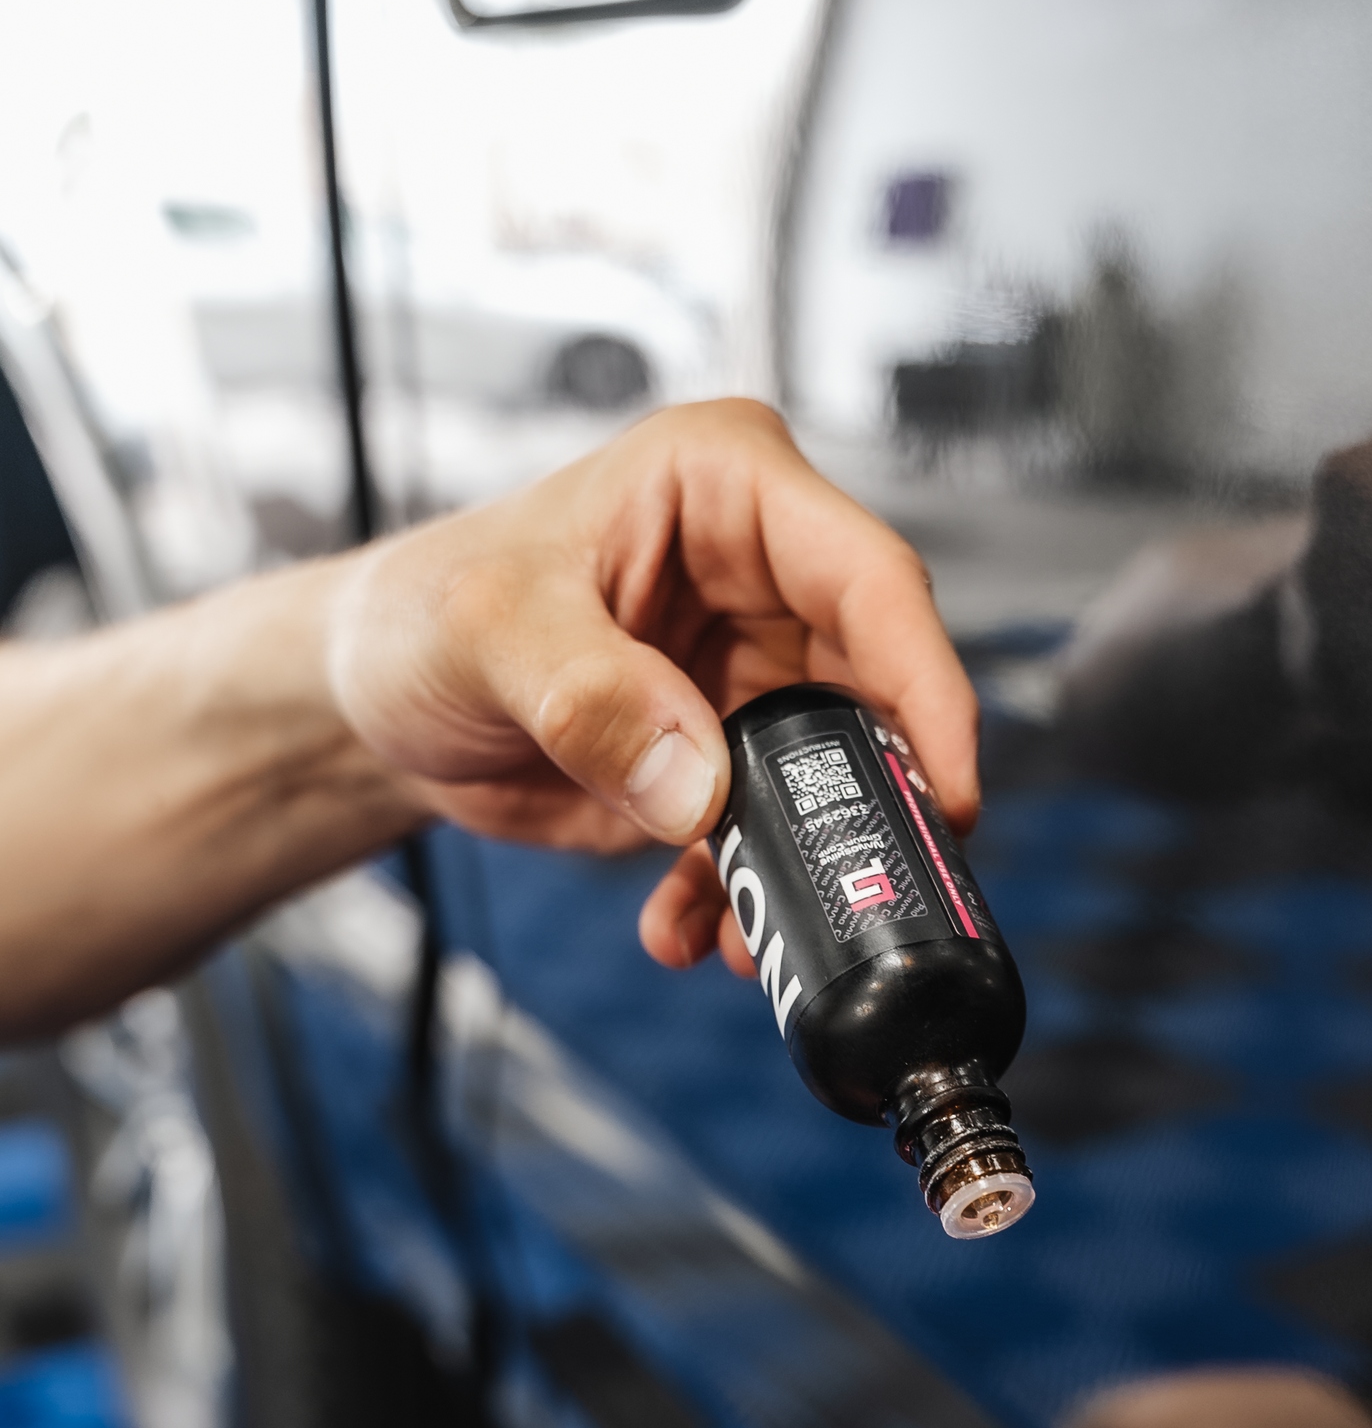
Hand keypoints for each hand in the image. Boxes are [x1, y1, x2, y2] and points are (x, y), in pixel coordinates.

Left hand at [325, 401, 976, 966]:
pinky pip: (770, 836)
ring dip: (800, 870)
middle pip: (876, 691)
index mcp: (726, 487)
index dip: (925, 683)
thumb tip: (697, 782)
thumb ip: (591, 696)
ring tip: (751, 940)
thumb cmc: (420, 613)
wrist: (372, 700)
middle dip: (865, 804)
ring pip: (833, 781)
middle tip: (858, 890)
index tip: (944, 788)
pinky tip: (688, 932)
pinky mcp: (725, 754)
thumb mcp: (487, 630)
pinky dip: (739, 898)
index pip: (870, 577)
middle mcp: (760, 574)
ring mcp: (751, 670)